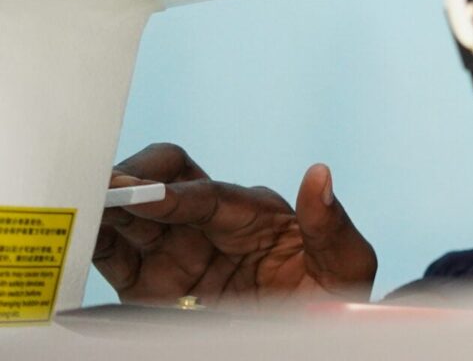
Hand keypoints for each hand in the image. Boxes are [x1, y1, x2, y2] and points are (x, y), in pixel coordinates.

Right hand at [92, 143, 376, 306]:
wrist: (313, 343)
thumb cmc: (334, 303)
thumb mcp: (348, 266)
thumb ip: (331, 225)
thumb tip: (319, 173)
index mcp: (257, 213)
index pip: (211, 195)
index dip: (178, 195)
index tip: (153, 197)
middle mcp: (213, 225)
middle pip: (166, 181)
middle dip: (137, 178)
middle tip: (108, 188)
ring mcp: (180, 253)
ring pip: (134, 215)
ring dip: (109, 206)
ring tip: (85, 206)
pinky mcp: (152, 286)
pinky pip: (116, 255)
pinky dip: (94, 241)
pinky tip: (79, 233)